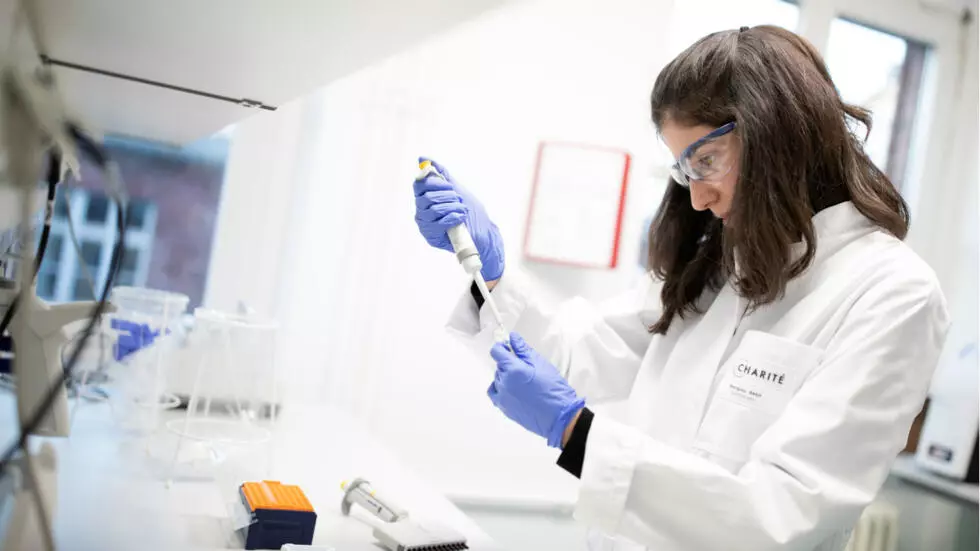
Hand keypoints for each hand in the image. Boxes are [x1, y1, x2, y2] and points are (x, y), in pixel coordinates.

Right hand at [413, 157, 504, 280]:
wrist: (483, 233)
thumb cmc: (470, 211)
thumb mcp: (456, 188)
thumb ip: (441, 174)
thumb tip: (423, 159)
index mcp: (425, 198)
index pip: (419, 185)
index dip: (432, 182)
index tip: (448, 184)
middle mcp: (422, 211)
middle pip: (426, 197)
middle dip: (446, 195)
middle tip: (459, 198)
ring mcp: (426, 225)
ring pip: (432, 210)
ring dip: (451, 206)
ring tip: (463, 209)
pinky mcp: (432, 237)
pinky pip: (437, 224)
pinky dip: (451, 218)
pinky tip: (460, 218)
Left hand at [488, 333, 584, 447]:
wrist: (559, 416)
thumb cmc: (553, 388)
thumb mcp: (541, 364)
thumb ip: (523, 349)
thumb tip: (512, 337)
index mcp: (513, 369)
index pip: (496, 352)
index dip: (502, 347)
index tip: (510, 348)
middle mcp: (503, 382)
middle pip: (499, 366)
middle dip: (509, 363)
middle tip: (526, 367)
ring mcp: (502, 396)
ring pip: (497, 379)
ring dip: (506, 376)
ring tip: (523, 381)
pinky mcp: (504, 408)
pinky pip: (495, 394)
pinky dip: (499, 388)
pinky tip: (511, 389)